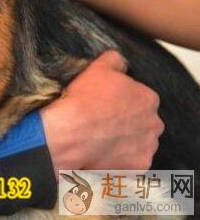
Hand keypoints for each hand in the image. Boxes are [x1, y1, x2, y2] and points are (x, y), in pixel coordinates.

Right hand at [40, 51, 163, 174]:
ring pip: (138, 142)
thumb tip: (118, 59)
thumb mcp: (97, 67)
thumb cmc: (85, 99)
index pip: (139, 97)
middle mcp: (154, 123)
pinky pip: (131, 161)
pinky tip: (103, 152)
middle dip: (127, 121)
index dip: (121, 100)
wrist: (72, 133)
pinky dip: (120, 158)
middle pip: (142, 120)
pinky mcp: (138, 165)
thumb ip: (114, 60)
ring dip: (125, 140)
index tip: (105, 103)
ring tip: (100, 138)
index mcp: (149, 98)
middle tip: (102, 121)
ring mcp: (147, 146)